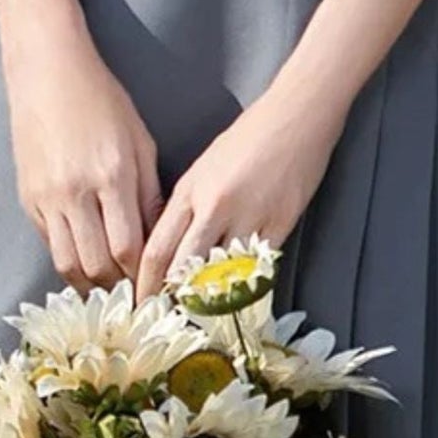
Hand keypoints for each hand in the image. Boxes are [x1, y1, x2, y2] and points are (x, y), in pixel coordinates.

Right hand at [3, 24, 163, 296]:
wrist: (47, 73)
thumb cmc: (102, 100)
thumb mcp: (139, 140)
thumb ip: (149, 192)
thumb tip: (157, 237)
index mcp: (112, 175)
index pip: (129, 247)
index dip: (143, 276)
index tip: (155, 286)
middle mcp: (77, 192)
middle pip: (97, 265)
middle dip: (118, 286)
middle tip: (134, 293)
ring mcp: (47, 198)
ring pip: (67, 264)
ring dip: (90, 282)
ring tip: (109, 285)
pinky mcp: (28, 199)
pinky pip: (49, 244)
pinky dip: (68, 259)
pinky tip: (85, 258)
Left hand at [133, 86, 347, 303]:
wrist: (295, 116)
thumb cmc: (250, 136)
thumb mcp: (204, 166)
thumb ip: (188, 205)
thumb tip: (174, 246)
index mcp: (191, 189)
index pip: (157, 248)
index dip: (146, 283)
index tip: (142, 303)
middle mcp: (214, 205)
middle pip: (183, 268)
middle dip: (172, 300)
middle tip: (166, 321)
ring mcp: (249, 216)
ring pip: (220, 275)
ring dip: (208, 300)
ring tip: (200, 318)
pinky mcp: (280, 223)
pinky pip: (257, 268)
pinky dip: (245, 284)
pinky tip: (239, 296)